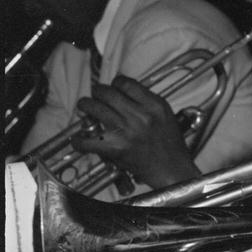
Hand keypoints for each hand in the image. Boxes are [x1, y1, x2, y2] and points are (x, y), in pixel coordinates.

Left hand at [72, 76, 197, 188]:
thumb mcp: (166, 115)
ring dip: (85, 107)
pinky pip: (87, 140)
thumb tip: (124, 91)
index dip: (115, 83)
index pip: (126, 83)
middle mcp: (139, 116)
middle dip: (97, 92)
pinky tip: (80, 139)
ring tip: (85, 108)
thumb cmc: (170, 145)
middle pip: (107, 93)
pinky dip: (79, 140)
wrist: (171, 169)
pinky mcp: (115, 149)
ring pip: (93, 108)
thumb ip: (147, 101)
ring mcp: (126, 131)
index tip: (113, 87)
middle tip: (95, 96)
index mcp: (154, 106)